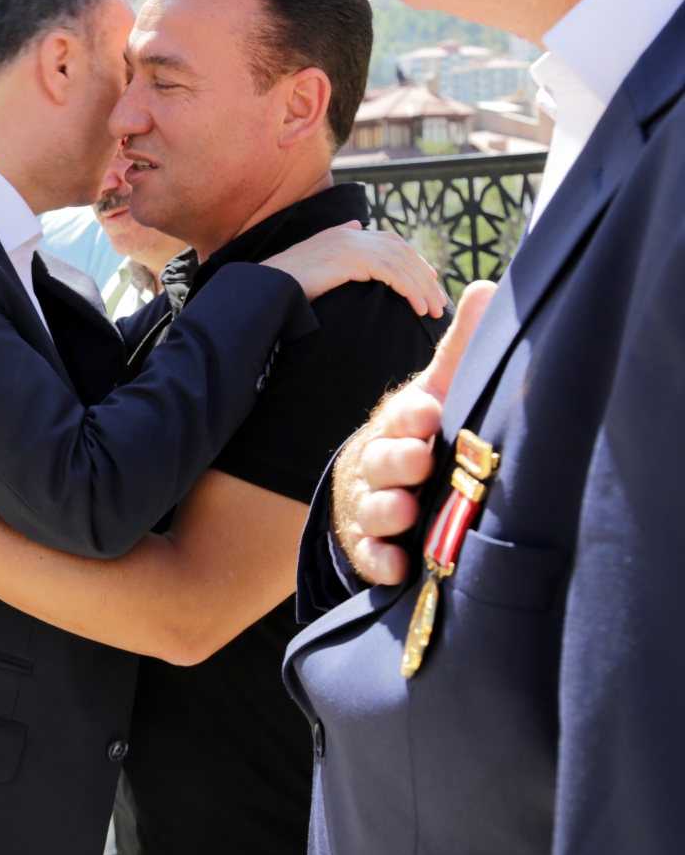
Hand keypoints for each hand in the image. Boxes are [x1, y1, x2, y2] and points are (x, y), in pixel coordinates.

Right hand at [262, 221, 447, 316]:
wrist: (266, 287)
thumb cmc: (286, 284)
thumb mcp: (314, 261)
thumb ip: (338, 246)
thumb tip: (358, 224)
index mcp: (344, 233)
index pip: (390, 241)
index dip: (414, 259)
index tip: (429, 281)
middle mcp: (350, 234)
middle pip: (401, 250)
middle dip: (424, 276)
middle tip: (439, 301)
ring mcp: (350, 243)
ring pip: (401, 262)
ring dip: (422, 288)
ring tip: (433, 310)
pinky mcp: (351, 257)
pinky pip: (392, 272)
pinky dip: (410, 289)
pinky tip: (419, 307)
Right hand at [333, 281, 495, 583]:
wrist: (375, 485)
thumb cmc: (419, 431)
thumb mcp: (437, 388)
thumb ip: (459, 347)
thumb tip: (486, 286)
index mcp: (398, 423)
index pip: (400, 414)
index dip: (411, 415)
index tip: (430, 411)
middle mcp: (377, 461)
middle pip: (381, 460)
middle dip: (398, 461)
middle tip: (420, 460)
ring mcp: (370, 504)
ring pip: (373, 507)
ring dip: (389, 510)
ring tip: (406, 513)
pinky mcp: (368, 544)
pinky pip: (369, 554)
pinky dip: (381, 561)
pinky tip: (398, 568)